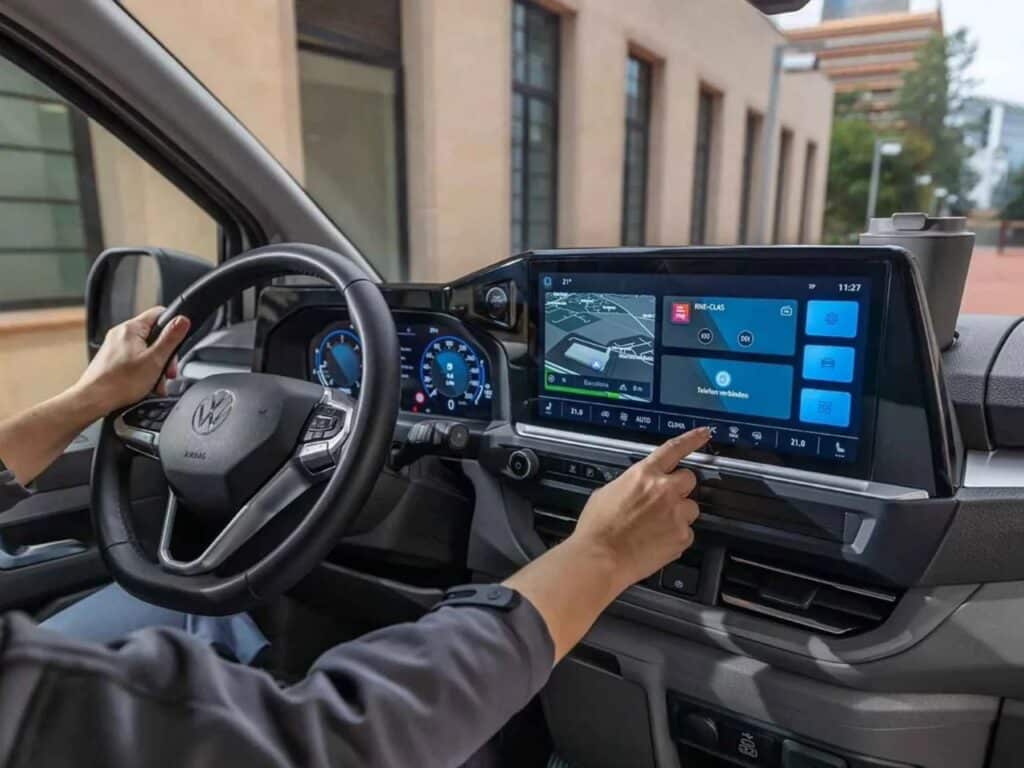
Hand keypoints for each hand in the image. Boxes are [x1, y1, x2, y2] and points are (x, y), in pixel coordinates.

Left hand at [73, 307, 190, 418]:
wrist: (94, 399)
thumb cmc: (119, 383)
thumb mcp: (155, 360)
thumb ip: (171, 338)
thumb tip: (182, 320)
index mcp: (131, 329)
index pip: (159, 314)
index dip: (173, 327)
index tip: (178, 343)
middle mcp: (121, 334)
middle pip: (154, 336)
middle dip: (165, 356)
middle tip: (167, 372)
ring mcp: (115, 346)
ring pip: (146, 350)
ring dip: (156, 367)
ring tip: (156, 382)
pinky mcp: (112, 359)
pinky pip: (135, 360)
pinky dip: (144, 371)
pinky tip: (146, 384)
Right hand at [570, 427, 709, 588]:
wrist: (600, 558)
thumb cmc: (597, 528)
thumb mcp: (607, 493)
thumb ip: (630, 485)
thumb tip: (637, 489)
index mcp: (643, 474)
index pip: (674, 449)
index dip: (692, 439)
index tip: (704, 434)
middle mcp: (664, 489)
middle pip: (690, 478)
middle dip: (680, 488)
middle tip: (666, 501)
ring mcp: (676, 513)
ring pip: (691, 508)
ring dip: (679, 514)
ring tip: (656, 528)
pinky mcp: (682, 536)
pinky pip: (686, 533)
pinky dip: (675, 538)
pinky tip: (656, 543)